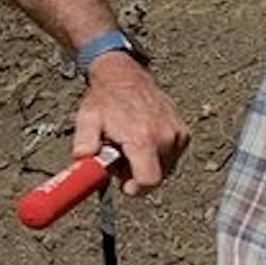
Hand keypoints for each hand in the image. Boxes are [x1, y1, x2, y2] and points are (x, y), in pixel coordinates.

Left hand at [76, 55, 190, 189]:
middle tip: (120, 157)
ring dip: (147, 164)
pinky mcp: (183, 132)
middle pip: (156, 177)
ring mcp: (177, 134)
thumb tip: (82, 160)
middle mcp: (165, 137)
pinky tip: (143, 139)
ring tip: (130, 145)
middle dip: (137, 175)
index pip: (149, 181)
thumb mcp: (86, 120)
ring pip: (165, 168)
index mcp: (142, 138)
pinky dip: (158, 154)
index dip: (136, 189)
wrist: (125, 75)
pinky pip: (172, 156)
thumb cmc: (106, 98)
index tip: (125, 185)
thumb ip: (84, 144)